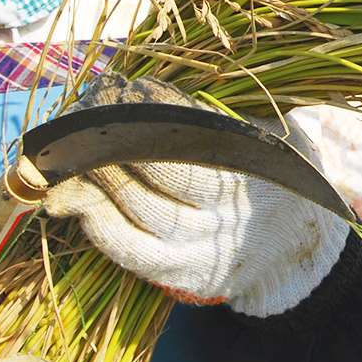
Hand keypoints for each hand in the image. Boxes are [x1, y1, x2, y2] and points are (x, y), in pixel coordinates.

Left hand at [43, 74, 349, 314]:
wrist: (291, 241)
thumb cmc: (269, 173)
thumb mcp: (269, 136)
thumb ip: (225, 114)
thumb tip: (162, 85)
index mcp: (252, 174)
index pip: (197, 137)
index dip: (160, 111)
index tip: (135, 87)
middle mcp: (226, 215)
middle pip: (162, 172)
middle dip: (121, 137)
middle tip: (93, 109)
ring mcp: (200, 250)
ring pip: (137, 211)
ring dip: (98, 176)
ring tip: (70, 150)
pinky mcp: (177, 276)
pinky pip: (129, 252)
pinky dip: (99, 225)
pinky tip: (75, 201)